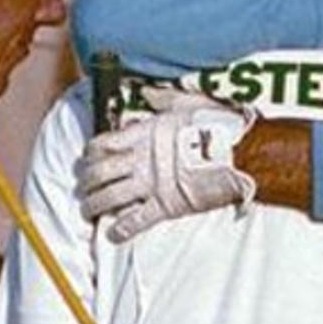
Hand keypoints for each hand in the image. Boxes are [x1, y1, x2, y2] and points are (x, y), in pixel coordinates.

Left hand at [78, 87, 256, 242]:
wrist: (239, 152)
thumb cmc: (215, 125)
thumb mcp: (187, 102)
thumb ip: (163, 98)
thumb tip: (147, 91)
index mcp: (144, 135)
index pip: (103, 144)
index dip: (91, 153)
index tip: (89, 158)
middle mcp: (142, 160)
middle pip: (100, 173)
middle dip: (87, 181)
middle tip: (82, 187)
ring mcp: (151, 184)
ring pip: (111, 197)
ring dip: (94, 205)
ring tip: (88, 211)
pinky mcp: (165, 205)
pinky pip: (137, 220)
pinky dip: (121, 229)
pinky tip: (112, 233)